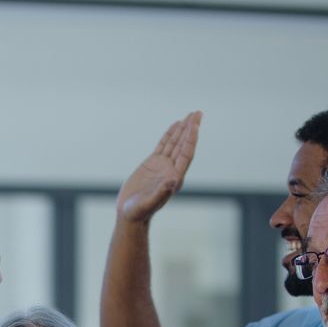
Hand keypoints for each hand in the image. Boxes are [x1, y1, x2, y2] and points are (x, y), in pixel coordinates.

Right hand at [115, 111, 200, 225]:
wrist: (129, 213)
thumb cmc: (139, 212)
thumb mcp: (149, 202)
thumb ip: (161, 192)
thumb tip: (173, 180)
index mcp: (174, 178)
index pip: (186, 154)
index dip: (190, 139)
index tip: (195, 125)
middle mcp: (171, 169)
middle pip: (184, 145)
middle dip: (191, 129)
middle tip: (197, 113)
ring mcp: (162, 166)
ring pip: (175, 143)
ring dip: (183, 129)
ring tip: (191, 115)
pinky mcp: (153, 163)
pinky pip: (163, 146)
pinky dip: (169, 135)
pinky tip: (175, 125)